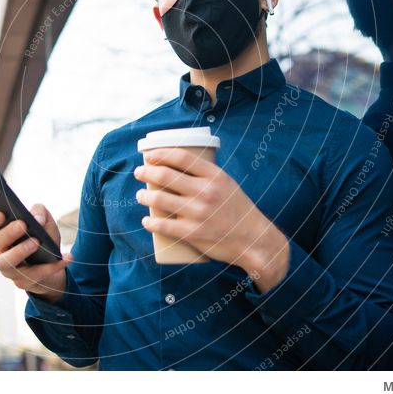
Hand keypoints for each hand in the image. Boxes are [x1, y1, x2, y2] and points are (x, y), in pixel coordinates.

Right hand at [0, 203, 72, 302]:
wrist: (52, 263)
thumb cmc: (43, 238)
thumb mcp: (44, 221)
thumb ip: (40, 212)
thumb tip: (37, 219)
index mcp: (0, 233)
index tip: (1, 214)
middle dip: (9, 233)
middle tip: (23, 224)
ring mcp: (9, 269)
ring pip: (6, 263)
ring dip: (20, 251)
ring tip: (37, 242)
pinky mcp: (23, 282)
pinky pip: (36, 274)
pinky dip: (52, 266)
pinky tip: (67, 257)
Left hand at [133, 147, 289, 292]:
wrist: (253, 239)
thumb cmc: (238, 210)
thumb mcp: (227, 184)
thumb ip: (206, 175)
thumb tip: (179, 166)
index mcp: (214, 176)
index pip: (181, 157)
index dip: (160, 154)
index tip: (149, 156)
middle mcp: (205, 192)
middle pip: (165, 176)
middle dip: (146, 172)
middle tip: (139, 173)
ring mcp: (197, 213)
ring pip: (159, 200)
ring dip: (143, 196)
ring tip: (140, 196)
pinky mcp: (192, 233)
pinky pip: (163, 225)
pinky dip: (150, 222)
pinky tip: (146, 220)